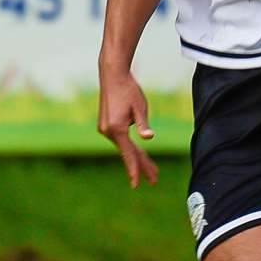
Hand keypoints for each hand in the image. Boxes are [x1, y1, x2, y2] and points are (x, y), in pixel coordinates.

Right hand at [97, 70, 159, 186]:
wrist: (112, 76)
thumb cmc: (129, 90)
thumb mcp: (140, 107)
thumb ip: (144, 124)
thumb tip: (148, 138)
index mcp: (117, 129)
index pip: (128, 154)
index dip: (134, 170)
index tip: (136, 184)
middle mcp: (108, 131)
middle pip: (128, 154)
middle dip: (142, 166)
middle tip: (155, 180)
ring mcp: (105, 129)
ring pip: (125, 148)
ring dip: (138, 158)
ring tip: (153, 171)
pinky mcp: (106, 126)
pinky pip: (121, 141)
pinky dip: (131, 148)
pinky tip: (141, 155)